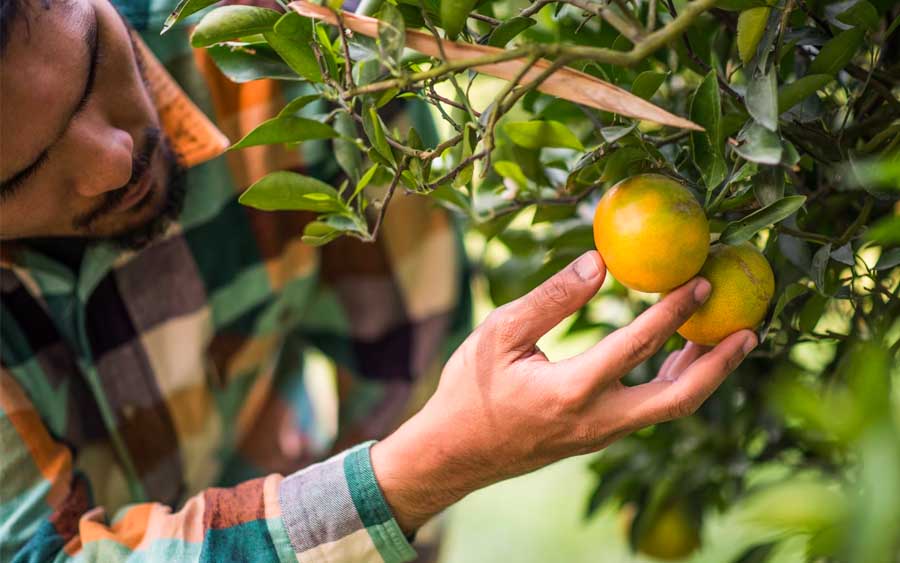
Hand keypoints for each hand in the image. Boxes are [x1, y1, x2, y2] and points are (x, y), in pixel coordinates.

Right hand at [371, 251, 756, 532]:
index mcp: (571, 391)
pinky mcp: (596, 437)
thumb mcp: (499, 333)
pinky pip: (649, 411)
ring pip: (669, 409)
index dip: (674, 311)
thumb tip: (601, 262)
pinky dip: (674, 384)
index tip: (702, 280)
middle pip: (679, 398)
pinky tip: (679, 358)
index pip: (637, 346)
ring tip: (728, 338)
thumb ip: (552, 299)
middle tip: (750, 329)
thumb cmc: (469, 389)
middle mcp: (597, 420)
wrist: (454, 453)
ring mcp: (600, 434)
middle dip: (720, 364)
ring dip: (703, 375)